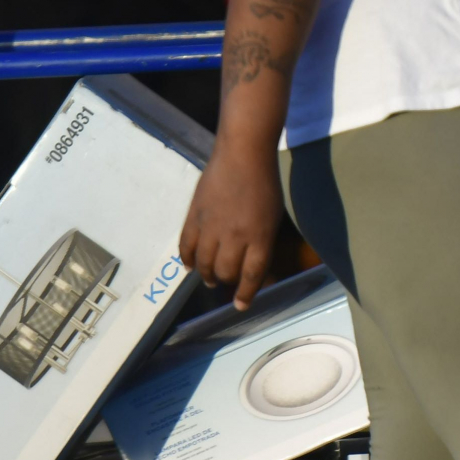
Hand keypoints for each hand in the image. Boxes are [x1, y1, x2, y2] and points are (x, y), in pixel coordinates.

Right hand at [178, 144, 282, 308]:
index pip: (251, 276)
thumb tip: (253, 266)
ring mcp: (211, 226)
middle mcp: (235, 236)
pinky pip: (186, 246)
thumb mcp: (273, 218)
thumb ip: (262, 243)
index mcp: (259, 237)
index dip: (245, 295)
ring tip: (209, 277)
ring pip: (204, 263)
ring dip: (206, 274)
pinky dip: (187, 259)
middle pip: (225, 272)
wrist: (243, 154)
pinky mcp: (194, 215)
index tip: (240, 305)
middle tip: (226, 281)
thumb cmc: (265, 184)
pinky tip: (190, 265)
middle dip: (226, 281)